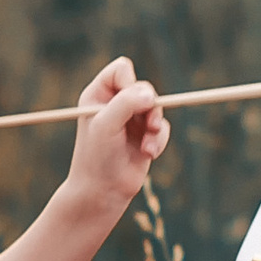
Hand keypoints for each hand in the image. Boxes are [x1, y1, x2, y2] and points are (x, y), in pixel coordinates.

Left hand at [67, 56, 167, 216]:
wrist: (102, 192)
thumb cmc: (97, 156)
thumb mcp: (107, 125)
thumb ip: (126, 103)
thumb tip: (151, 94)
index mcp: (98, 94)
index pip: (122, 69)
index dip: (130, 82)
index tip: (129, 101)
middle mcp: (114, 103)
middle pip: (144, 87)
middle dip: (149, 107)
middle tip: (149, 124)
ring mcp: (131, 119)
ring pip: (157, 107)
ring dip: (156, 126)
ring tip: (148, 145)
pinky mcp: (145, 135)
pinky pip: (163, 128)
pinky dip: (160, 140)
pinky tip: (148, 155)